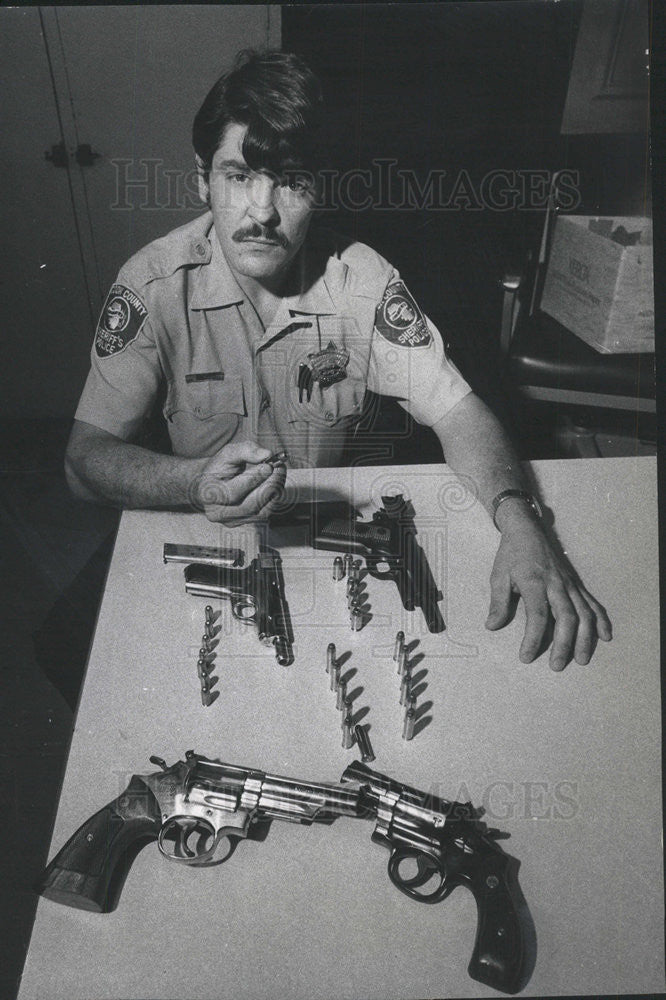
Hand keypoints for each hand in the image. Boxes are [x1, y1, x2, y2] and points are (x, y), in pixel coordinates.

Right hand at [191, 442, 285, 524]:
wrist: (215, 484)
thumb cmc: (221, 467)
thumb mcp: (229, 453)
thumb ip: (245, 450)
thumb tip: (266, 454)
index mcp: (208, 495)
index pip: (232, 493)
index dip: (252, 480)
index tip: (268, 466)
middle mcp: (217, 513)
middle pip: (249, 505)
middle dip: (268, 485)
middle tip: (280, 467)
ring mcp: (231, 521)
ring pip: (260, 512)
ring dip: (274, 490)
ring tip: (279, 471)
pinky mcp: (245, 523)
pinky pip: (265, 513)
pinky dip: (274, 497)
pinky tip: (276, 482)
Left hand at [485, 520, 611, 670]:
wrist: (527, 531)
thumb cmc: (511, 555)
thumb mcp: (498, 576)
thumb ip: (498, 603)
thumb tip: (492, 626)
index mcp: (534, 582)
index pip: (537, 615)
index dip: (533, 638)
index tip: (526, 657)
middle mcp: (556, 584)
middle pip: (566, 617)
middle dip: (564, 644)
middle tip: (556, 665)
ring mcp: (569, 584)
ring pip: (584, 613)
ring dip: (585, 638)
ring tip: (581, 659)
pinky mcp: (575, 584)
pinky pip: (592, 603)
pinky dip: (600, 620)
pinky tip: (604, 637)